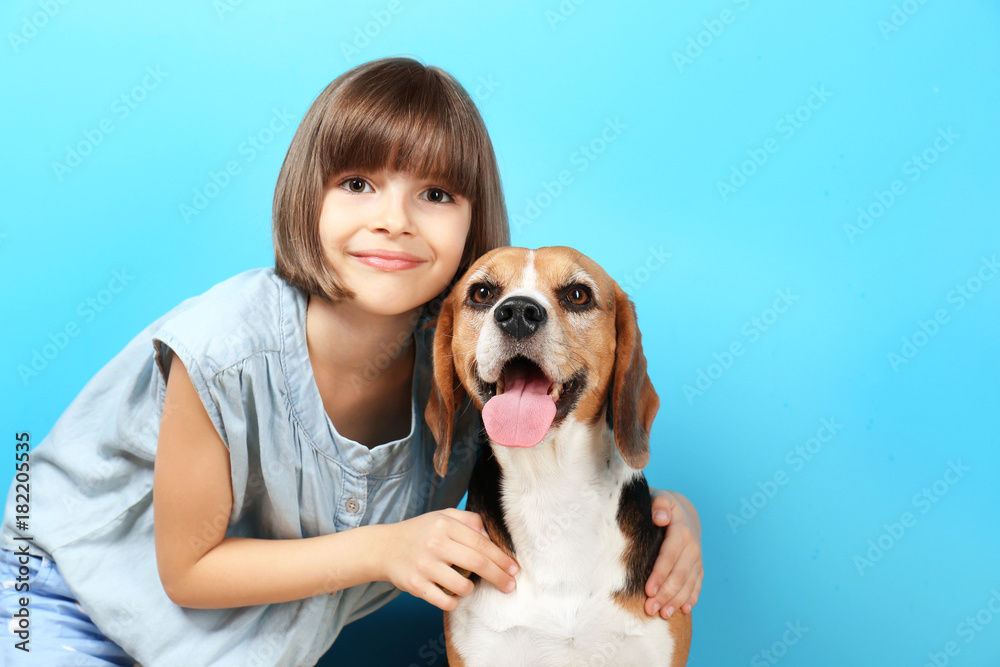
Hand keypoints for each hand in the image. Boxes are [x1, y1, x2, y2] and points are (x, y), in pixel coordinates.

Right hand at [377, 508, 518, 610]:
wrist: (384, 547)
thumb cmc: (420, 532)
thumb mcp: (443, 517)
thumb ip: (469, 520)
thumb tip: (491, 535)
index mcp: (444, 525)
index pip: (482, 543)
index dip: (501, 558)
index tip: (514, 568)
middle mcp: (435, 544)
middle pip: (478, 563)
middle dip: (499, 577)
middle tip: (510, 586)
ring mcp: (424, 565)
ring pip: (463, 586)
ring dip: (470, 589)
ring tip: (466, 585)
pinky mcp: (415, 585)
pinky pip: (445, 601)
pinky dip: (454, 601)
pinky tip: (453, 595)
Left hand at [644, 488, 702, 619]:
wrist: (683, 511)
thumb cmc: (663, 506)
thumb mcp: (660, 498)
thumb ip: (659, 504)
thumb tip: (660, 517)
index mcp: (681, 531)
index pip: (669, 556)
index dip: (659, 574)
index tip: (648, 590)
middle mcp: (692, 547)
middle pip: (679, 575)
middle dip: (665, 594)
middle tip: (650, 609)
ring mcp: (697, 559)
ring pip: (689, 583)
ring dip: (676, 600)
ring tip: (663, 614)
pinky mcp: (698, 567)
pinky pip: (697, 585)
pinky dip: (691, 598)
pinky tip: (684, 610)